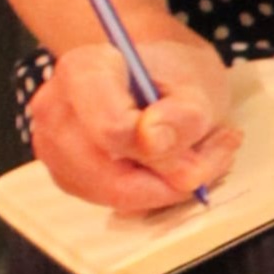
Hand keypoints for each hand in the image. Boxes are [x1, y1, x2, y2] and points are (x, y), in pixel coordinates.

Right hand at [31, 31, 237, 221]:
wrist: (154, 77)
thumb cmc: (173, 74)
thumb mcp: (196, 83)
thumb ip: (181, 114)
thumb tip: (152, 141)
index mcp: (81, 72)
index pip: (112, 130)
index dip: (163, 149)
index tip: (208, 133)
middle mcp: (54, 111)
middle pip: (112, 173)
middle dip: (175, 174)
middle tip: (221, 149)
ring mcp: (52, 148)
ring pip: (116, 195)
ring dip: (169, 185)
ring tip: (201, 152)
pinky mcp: (65, 176)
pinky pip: (114, 201)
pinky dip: (154, 191)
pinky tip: (173, 164)